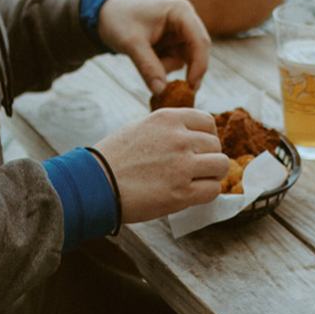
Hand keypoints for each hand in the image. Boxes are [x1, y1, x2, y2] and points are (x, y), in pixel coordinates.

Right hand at [95, 108, 228, 221]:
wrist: (93, 184)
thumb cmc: (113, 158)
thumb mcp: (141, 127)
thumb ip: (169, 129)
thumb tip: (193, 136)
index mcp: (169, 118)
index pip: (208, 122)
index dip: (207, 137)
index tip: (199, 148)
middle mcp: (179, 138)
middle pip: (216, 145)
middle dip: (208, 157)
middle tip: (194, 169)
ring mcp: (182, 165)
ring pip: (221, 166)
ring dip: (212, 175)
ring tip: (197, 182)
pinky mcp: (181, 192)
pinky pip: (213, 190)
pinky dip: (207, 193)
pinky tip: (192, 195)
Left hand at [96, 0, 210, 95]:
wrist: (103, 12)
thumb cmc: (118, 19)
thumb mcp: (131, 43)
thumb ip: (148, 67)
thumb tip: (162, 91)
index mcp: (181, 11)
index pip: (200, 41)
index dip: (199, 65)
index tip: (191, 87)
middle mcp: (185, 19)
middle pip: (197, 51)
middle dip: (185, 70)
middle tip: (175, 91)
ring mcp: (180, 31)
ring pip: (185, 59)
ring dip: (167, 66)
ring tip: (143, 58)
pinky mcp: (173, 40)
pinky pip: (175, 60)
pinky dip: (162, 66)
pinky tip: (146, 58)